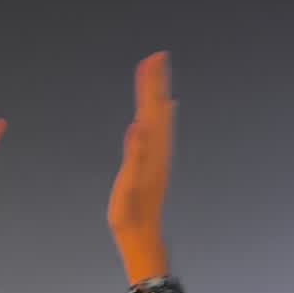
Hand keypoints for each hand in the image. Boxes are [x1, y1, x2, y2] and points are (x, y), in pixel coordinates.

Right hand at [108, 51, 174, 281]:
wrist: (142, 236)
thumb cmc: (131, 215)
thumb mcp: (129, 185)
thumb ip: (135, 154)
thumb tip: (139, 125)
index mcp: (152, 150)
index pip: (151, 109)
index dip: (151, 84)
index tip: (152, 59)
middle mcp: (159, 150)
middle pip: (159, 109)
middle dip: (156, 82)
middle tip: (158, 56)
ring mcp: (158, 157)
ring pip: (160, 118)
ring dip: (158, 95)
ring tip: (158, 75)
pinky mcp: (155, 164)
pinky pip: (160, 131)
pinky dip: (161, 115)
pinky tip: (164, 111)